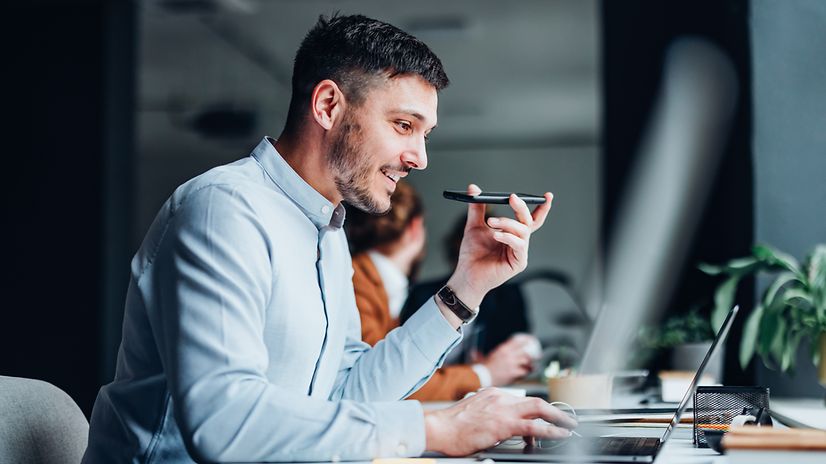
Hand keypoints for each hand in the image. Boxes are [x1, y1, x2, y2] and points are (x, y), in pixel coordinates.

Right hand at [423, 388, 576, 456]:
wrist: (438, 428)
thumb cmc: (451, 426)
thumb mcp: (474, 413)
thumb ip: (490, 415)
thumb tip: (501, 428)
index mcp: (492, 394)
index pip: (521, 399)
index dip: (536, 408)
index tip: (545, 415)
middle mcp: (500, 397)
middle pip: (535, 399)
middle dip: (554, 409)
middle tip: (567, 417)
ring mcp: (502, 410)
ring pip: (539, 408)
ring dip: (558, 417)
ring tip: (569, 425)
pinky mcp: (503, 424)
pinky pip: (533, 426)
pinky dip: (550, 429)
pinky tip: (560, 433)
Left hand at [447, 184, 552, 307]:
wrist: (467, 274)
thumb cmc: (473, 253)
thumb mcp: (474, 225)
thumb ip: (477, 208)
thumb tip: (474, 189)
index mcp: (513, 233)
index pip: (531, 218)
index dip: (541, 207)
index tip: (547, 195)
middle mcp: (519, 242)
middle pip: (529, 221)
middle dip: (522, 207)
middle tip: (512, 198)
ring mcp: (520, 252)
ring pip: (523, 231)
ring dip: (507, 223)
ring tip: (491, 222)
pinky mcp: (519, 263)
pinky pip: (519, 245)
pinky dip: (508, 237)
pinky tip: (496, 236)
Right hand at [476, 335, 535, 385]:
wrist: (482, 377)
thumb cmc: (481, 369)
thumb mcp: (481, 358)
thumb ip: (480, 355)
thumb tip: (475, 353)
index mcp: (502, 349)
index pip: (517, 342)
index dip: (525, 342)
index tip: (528, 342)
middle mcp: (509, 354)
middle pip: (525, 351)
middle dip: (530, 354)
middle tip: (534, 356)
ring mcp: (512, 363)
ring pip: (526, 361)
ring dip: (530, 364)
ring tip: (531, 367)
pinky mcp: (513, 373)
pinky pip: (524, 371)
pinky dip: (526, 373)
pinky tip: (526, 374)